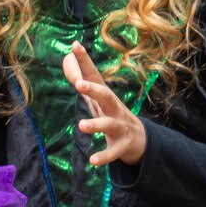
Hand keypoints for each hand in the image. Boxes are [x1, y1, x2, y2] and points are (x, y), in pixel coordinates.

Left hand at [62, 42, 146, 168]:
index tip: (75, 46)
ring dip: (96, 125)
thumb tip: (66, 59)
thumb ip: (81, 79)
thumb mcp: (96, 97)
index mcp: (105, 95)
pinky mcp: (121, 146)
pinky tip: (92, 161)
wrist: (140, 140)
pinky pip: (112, 151)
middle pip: (106, 95)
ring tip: (81, 126)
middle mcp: (114, 108)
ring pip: (109, 124)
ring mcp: (119, 126)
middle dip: (94, 89)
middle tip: (78, 84)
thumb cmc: (111, 114)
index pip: (94, 75)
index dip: (85, 60)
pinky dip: (103, 156)